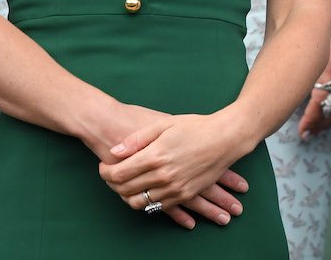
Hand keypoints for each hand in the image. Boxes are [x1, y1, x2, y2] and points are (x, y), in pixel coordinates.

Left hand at [99, 112, 250, 229]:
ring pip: (139, 202)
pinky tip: (144, 190)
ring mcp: (174, 188)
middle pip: (125, 190)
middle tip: (111, 175)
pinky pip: (157, 207)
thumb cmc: (196, 127)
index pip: (119, 173)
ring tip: (126, 184)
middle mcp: (163, 175)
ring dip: (126, 195)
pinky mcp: (185, 195)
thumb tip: (115, 152)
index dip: (105, 172)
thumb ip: (137, 140)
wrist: (226, 138)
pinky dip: (146, 201)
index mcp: (156, 155)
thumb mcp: (164, 124)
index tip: (104, 166)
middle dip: (112, 184)